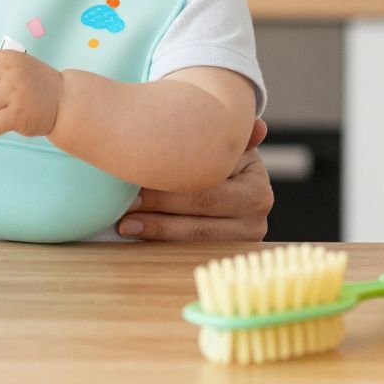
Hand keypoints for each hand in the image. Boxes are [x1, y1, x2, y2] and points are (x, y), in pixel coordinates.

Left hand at [117, 117, 271, 241]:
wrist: (232, 184)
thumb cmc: (224, 160)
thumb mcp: (231, 146)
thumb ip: (237, 136)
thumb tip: (260, 127)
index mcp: (257, 191)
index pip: (207, 190)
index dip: (169, 188)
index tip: (137, 179)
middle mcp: (254, 221)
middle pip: (198, 217)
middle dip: (157, 211)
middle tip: (124, 206)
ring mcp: (240, 243)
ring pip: (191, 239)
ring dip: (155, 231)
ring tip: (124, 224)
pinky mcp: (222, 256)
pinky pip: (188, 252)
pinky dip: (160, 243)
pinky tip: (137, 235)